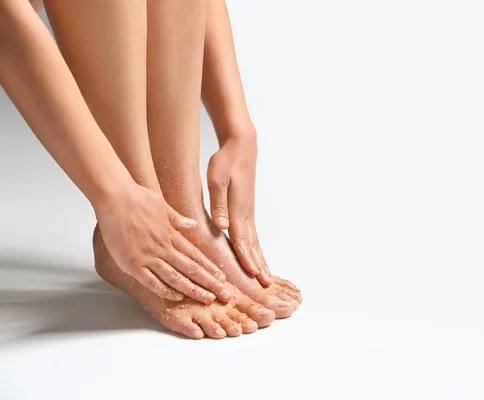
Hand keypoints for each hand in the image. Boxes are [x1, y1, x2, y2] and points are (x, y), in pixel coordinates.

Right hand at [93, 183, 231, 303]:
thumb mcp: (162, 205)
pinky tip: (177, 297)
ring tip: (207, 299)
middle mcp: (163, 247)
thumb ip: (177, 219)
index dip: (209, 267)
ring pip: (175, 277)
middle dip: (209, 283)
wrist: (114, 196)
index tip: (221, 277)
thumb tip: (192, 224)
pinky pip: (151, 281)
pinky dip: (164, 290)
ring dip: (193, 289)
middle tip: (224, 294)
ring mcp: (148, 256)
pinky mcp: (132, 263)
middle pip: (191, 269)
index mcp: (170, 234)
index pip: (195, 255)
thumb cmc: (136, 197)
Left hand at [207, 135, 272, 286]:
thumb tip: (222, 226)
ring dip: (260, 260)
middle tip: (266, 285)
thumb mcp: (216, 180)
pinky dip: (256, 249)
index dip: (246, 258)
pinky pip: (252, 235)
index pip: (241, 239)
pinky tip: (257, 257)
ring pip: (255, 242)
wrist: (241, 147)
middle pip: (252, 245)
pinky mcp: (248, 210)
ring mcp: (249, 212)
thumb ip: (218, 204)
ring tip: (266, 277)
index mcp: (238, 209)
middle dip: (258, 266)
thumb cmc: (226, 162)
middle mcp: (246, 214)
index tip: (252, 275)